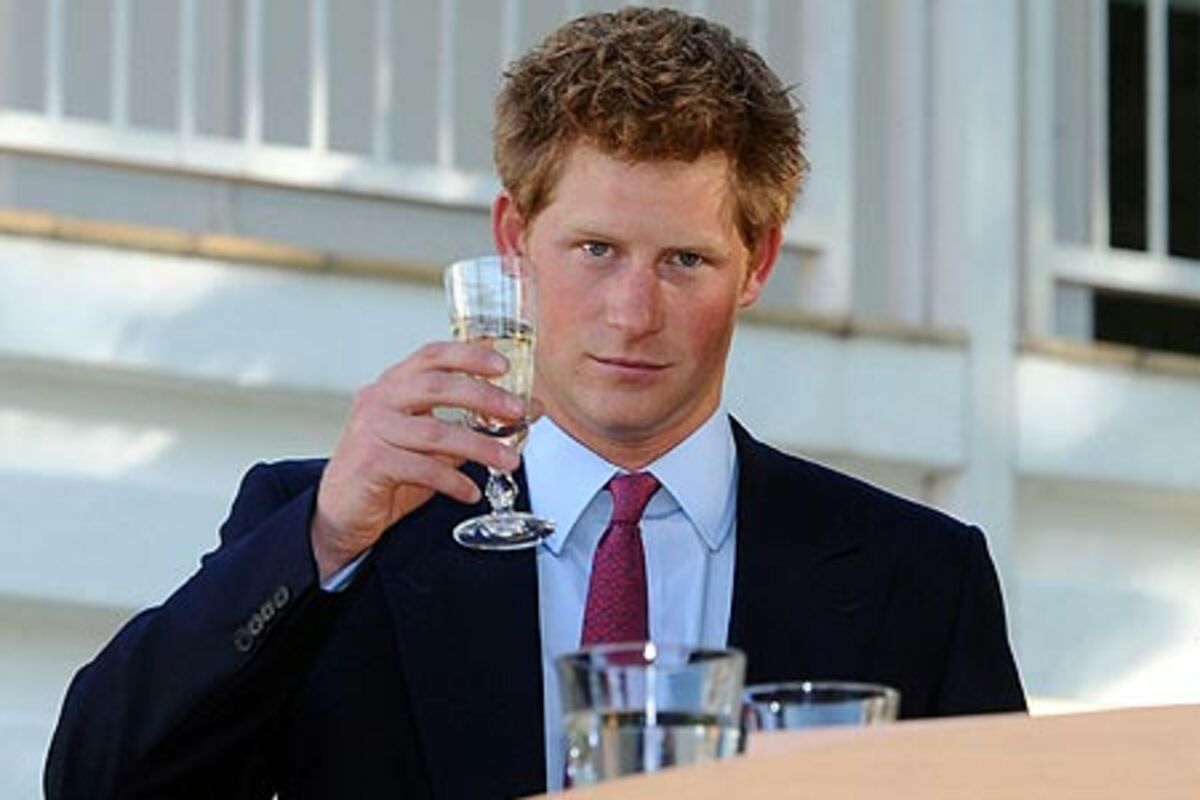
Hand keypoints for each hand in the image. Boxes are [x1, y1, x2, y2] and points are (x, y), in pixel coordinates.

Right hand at [311, 341, 527, 580]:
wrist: (342, 511)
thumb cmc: (390, 470)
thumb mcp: (434, 442)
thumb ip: (472, 424)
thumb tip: (528, 410)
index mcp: (394, 385)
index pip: (432, 356)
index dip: (469, 355)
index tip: (503, 366)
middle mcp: (379, 400)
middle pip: (436, 386)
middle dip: (483, 397)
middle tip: (517, 412)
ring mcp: (371, 430)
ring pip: (435, 432)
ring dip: (479, 446)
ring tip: (509, 461)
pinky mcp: (370, 463)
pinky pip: (422, 468)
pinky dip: (453, 481)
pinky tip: (470, 491)